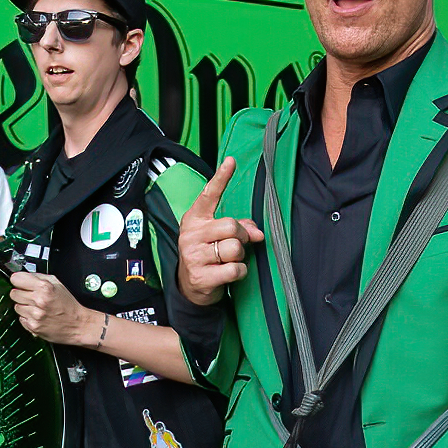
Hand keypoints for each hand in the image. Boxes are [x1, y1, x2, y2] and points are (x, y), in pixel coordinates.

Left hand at [9, 271, 96, 345]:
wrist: (77, 325)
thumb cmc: (68, 305)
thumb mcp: (57, 284)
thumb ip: (39, 277)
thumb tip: (24, 276)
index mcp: (45, 287)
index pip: (16, 279)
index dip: (19, 280)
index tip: (21, 283)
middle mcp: (39, 300)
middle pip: (13, 293)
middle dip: (21, 293)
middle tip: (31, 296)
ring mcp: (35, 315)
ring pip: (16, 306)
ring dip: (24, 306)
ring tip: (37, 307)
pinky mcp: (33, 326)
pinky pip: (21, 318)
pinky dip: (27, 317)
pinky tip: (38, 316)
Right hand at [177, 157, 263, 305]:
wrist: (189, 287)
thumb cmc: (208, 255)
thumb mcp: (217, 236)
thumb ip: (239, 226)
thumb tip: (258, 233)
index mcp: (195, 219)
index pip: (209, 195)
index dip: (221, 178)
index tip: (231, 161)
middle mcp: (191, 234)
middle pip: (230, 225)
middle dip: (241, 236)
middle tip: (236, 244)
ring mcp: (194, 256)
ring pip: (234, 248)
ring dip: (239, 256)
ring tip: (228, 260)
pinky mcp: (201, 276)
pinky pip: (235, 269)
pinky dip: (239, 272)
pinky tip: (229, 273)